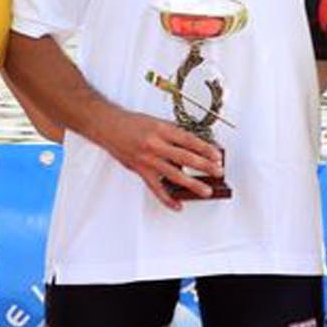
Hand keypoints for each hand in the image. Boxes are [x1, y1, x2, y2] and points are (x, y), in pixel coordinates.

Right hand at [98, 110, 223, 209]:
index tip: (217, 155)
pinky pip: (156, 188)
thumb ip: (173, 133)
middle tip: (218, 172)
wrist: (108, 127)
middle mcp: (156, 144)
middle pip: (186, 158)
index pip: (189, 140)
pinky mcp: (140, 171)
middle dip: (205, 166)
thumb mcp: (156, 122)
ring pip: (174, 175)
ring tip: (206, 190)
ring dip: (193, 184)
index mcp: (162, 130)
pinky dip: (167, 198)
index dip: (205, 149)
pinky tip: (178, 204)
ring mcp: (148, 160)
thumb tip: (193, 145)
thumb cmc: (132, 123)